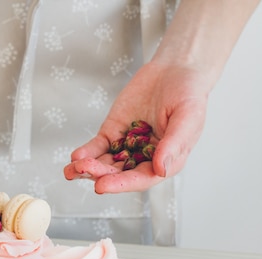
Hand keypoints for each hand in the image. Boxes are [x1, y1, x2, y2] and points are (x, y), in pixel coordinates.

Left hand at [63, 60, 208, 192]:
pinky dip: (86, 152)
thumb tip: (161, 170)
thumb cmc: (189, 94)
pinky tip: (76, 156)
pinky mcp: (113, 132)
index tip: (102, 186)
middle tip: (83, 170)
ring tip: (72, 169)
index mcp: (166, 161)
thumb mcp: (188, 117)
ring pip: (105, 163)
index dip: (121, 184)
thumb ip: (174, 144)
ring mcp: (127, 146)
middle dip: (99, 174)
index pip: (141, 179)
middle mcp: (144, 158)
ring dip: (88, 168)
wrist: (175, 69)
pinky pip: (98, 146)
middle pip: (119, 173)